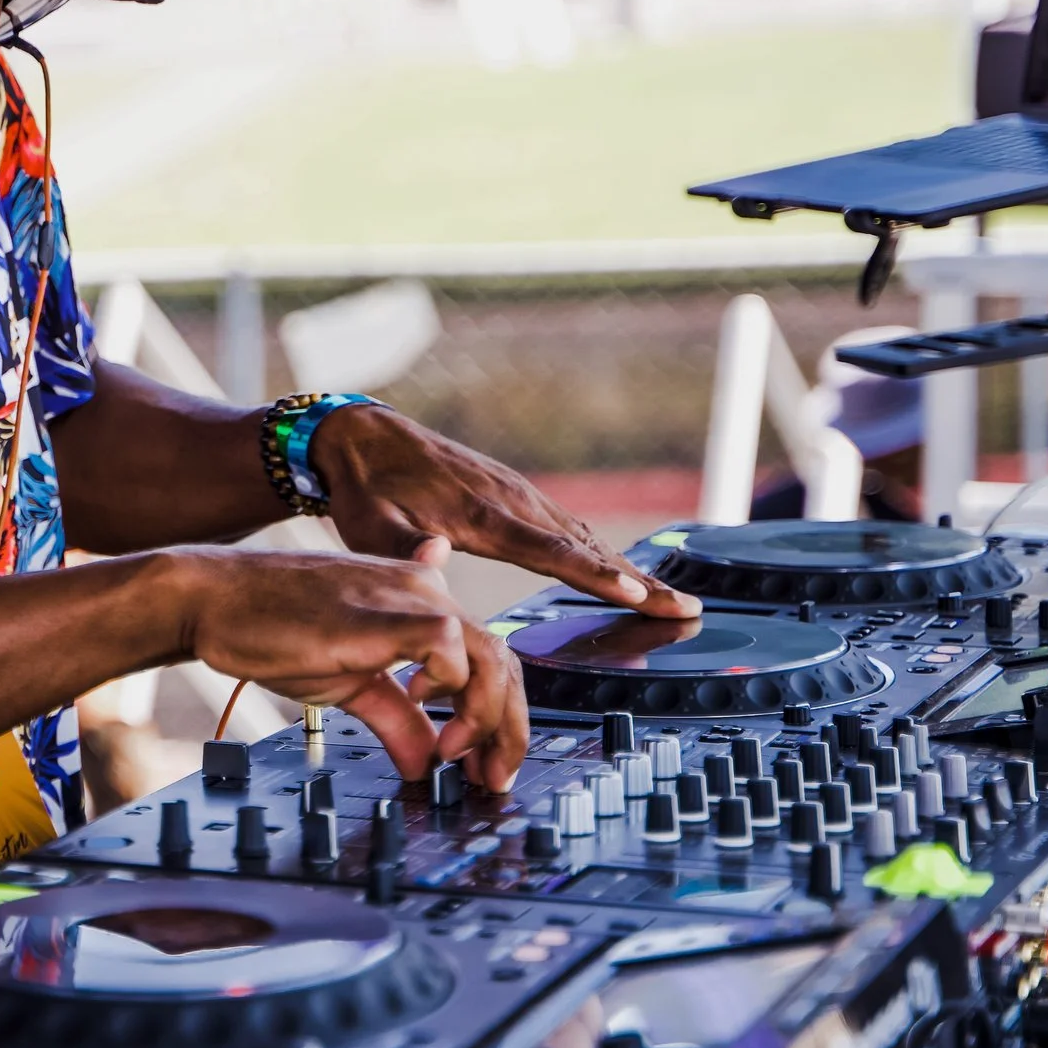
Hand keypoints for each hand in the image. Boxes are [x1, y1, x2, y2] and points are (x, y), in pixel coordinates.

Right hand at [165, 546, 528, 787]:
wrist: (214, 598)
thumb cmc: (270, 628)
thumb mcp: (350, 685)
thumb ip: (396, 719)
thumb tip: (422, 763)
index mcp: (420, 604)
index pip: (488, 658)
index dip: (498, 718)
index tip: (483, 765)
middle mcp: (426, 591)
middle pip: (504, 661)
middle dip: (508, 730)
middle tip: (492, 779)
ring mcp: (410, 597)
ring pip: (492, 655)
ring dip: (488, 719)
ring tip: (459, 758)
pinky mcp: (387, 612)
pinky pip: (451, 647)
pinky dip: (454, 690)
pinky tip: (428, 715)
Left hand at [310, 405, 698, 618]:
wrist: (362, 439)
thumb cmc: (365, 489)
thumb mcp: (368, 526)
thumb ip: (400, 547)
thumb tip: (435, 556)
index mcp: (481, 515)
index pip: (550, 550)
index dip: (594, 575)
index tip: (636, 593)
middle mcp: (511, 502)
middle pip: (586, 548)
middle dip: (638, 581)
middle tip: (685, 608)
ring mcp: (518, 495)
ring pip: (585, 537)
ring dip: (631, 569)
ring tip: (672, 598)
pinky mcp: (514, 495)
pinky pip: (570, 528)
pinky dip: (604, 552)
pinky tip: (623, 570)